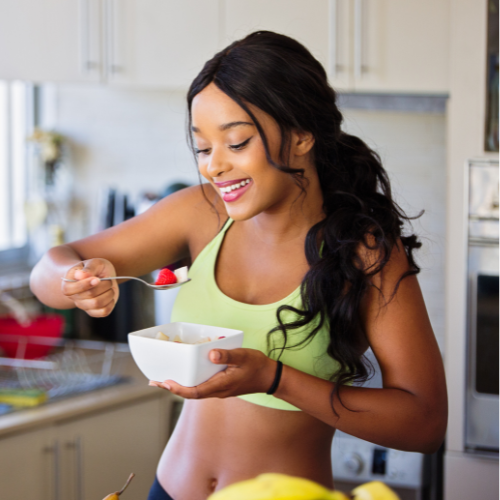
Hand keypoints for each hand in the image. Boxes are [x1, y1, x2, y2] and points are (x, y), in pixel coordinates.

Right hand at [61, 258, 119, 316]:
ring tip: (109, 287)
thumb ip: (88, 268)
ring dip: (109, 293)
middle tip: (107, 279)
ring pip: (97, 304)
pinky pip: (104, 312)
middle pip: (90, 295)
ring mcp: (84, 306)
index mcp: (68, 285)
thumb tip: (81, 275)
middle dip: (104, 284)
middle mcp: (74, 298)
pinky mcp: (94, 312)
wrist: (100, 275)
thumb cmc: (94, 268)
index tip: (97, 278)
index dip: (86, 284)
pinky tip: (109, 295)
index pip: (73, 289)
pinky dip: (111, 302)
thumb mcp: (94, 263)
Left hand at [149, 348, 276, 398]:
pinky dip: (189, 382)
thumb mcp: (244, 357)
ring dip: (179, 386)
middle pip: (190, 393)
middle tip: (155, 381)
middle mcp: (217, 391)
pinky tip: (185, 374)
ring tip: (163, 379)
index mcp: (221, 385)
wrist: (269, 377)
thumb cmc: (257, 366)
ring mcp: (218, 390)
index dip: (178, 389)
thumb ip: (227, 355)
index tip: (166, 383)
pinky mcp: (220, 386)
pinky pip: (201, 387)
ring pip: (194, 391)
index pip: (194, 392)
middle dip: (172, 388)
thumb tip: (211, 354)